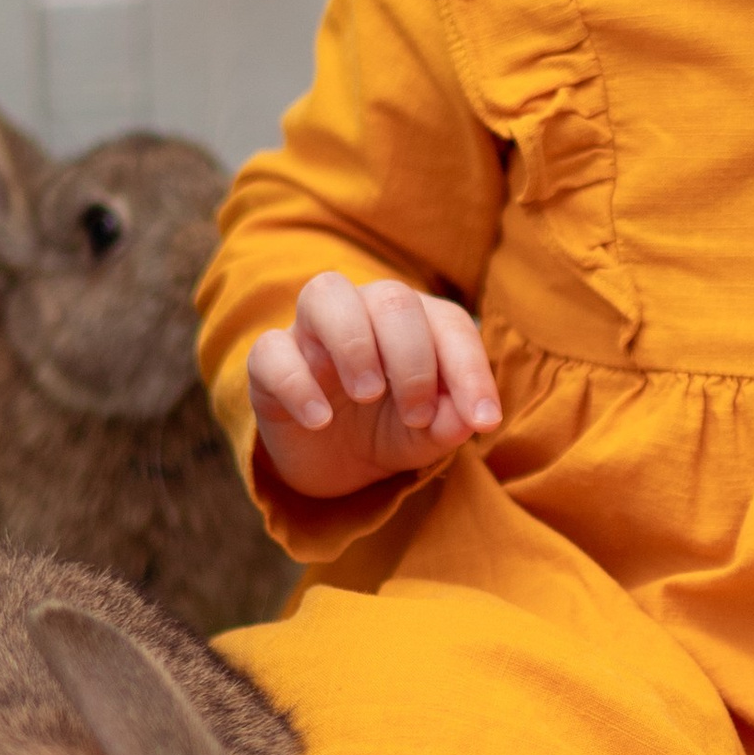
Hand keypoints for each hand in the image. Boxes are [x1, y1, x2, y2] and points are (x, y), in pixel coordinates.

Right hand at [245, 273, 500, 506]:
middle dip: (412, 358)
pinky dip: (297, 382)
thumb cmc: (389, 429)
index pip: (449, 323)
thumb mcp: (428, 435)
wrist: (330, 461)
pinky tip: (319, 420)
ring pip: (325, 293)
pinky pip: (271, 349)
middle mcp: (364, 312)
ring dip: (354, 342)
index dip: (471, 369)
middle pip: (391, 298)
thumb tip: (470, 419)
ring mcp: (312, 333)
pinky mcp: (270, 363)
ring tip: (368, 394)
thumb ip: (451, 422)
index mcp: (415, 321)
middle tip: (416, 413)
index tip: (484, 421)